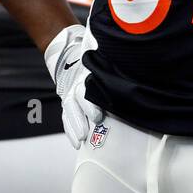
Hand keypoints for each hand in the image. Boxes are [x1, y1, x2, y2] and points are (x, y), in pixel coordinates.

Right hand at [44, 23, 103, 149]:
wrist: (67, 53)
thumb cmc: (89, 55)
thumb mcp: (98, 52)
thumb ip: (108, 55)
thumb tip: (125, 49)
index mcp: (83, 76)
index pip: (86, 91)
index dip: (90, 104)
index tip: (98, 115)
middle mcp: (75, 87)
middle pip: (77, 104)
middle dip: (83, 117)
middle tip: (90, 128)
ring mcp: (69, 96)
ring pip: (70, 113)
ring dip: (75, 126)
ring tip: (81, 138)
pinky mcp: (68, 103)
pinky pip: (66, 118)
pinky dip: (70, 130)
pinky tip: (75, 142)